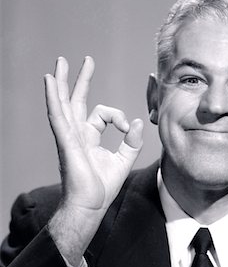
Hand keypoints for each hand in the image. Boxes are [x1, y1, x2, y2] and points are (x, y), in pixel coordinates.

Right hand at [44, 56, 142, 214]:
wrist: (91, 205)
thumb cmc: (103, 187)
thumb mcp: (124, 160)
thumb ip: (133, 141)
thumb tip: (139, 122)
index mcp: (89, 136)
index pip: (103, 114)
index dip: (118, 117)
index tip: (128, 130)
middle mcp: (77, 133)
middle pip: (76, 99)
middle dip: (80, 79)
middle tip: (84, 60)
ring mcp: (68, 135)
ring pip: (63, 102)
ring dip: (61, 81)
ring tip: (60, 62)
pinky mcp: (65, 140)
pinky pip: (58, 114)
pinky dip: (53, 96)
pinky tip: (49, 81)